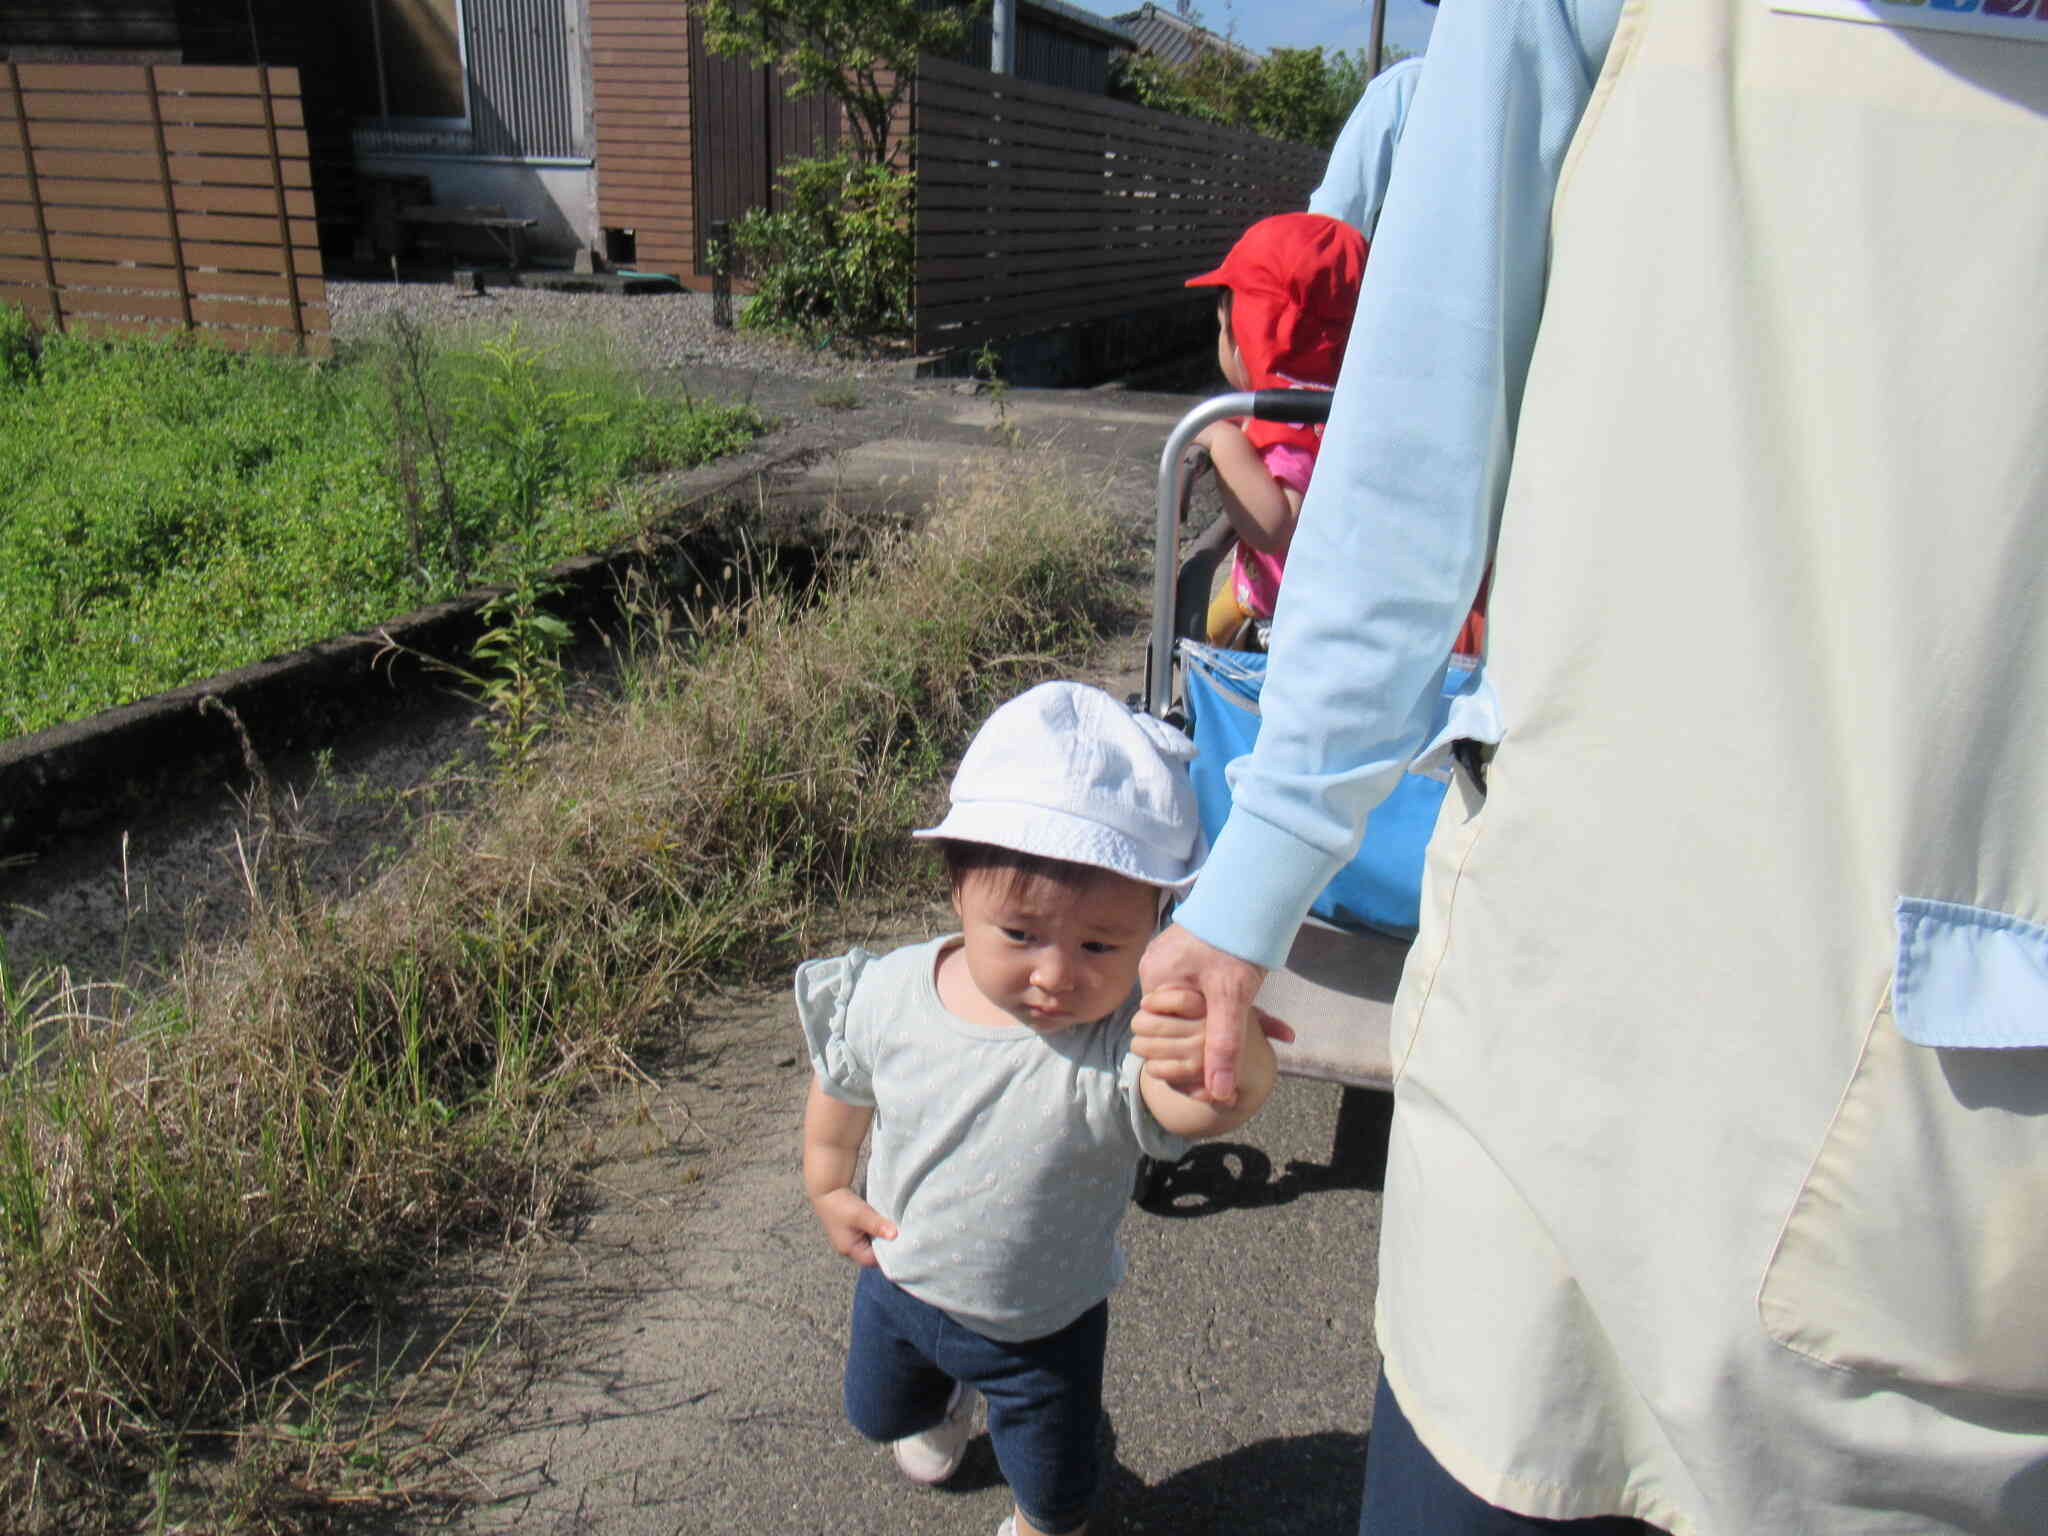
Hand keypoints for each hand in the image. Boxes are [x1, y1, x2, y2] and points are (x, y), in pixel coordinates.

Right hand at [811, 1187, 896, 1266]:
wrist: (827, 1189)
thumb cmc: (842, 1204)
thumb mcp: (861, 1215)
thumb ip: (877, 1225)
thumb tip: (894, 1235)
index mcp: (849, 1249)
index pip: (872, 1260)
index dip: (886, 1254)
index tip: (899, 1243)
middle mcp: (848, 1248)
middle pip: (871, 1254)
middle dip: (884, 1245)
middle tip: (898, 1236)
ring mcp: (849, 1239)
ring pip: (870, 1243)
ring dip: (879, 1237)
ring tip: (891, 1229)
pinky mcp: (851, 1230)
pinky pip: (866, 1235)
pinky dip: (874, 1231)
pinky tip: (881, 1223)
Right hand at [1139, 924, 1285, 1104]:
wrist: (1250, 896)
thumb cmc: (1235, 943)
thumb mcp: (1233, 1000)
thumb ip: (1224, 1046)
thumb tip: (1220, 1094)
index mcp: (1155, 980)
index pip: (1160, 1032)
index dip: (1186, 1052)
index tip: (1215, 1062)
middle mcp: (1154, 968)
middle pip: (1173, 1019)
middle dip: (1202, 1035)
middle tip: (1236, 1040)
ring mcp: (1168, 958)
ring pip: (1188, 1004)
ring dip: (1215, 1018)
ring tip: (1243, 1021)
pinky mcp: (1185, 952)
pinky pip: (1196, 987)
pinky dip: (1219, 1000)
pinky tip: (1244, 1004)